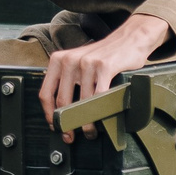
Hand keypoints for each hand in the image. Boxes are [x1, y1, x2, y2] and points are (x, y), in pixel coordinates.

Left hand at [41, 12, 171, 133]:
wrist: (130, 38)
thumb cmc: (104, 56)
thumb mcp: (78, 63)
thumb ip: (67, 80)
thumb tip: (59, 111)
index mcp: (58, 60)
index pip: (45, 93)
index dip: (48, 114)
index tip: (54, 126)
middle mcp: (69, 60)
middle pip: (62, 101)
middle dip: (66, 123)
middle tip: (70, 136)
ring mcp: (87, 63)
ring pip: (81, 103)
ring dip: (85, 123)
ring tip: (90, 133)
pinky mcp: (105, 67)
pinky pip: (98, 97)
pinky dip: (99, 113)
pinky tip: (100, 122)